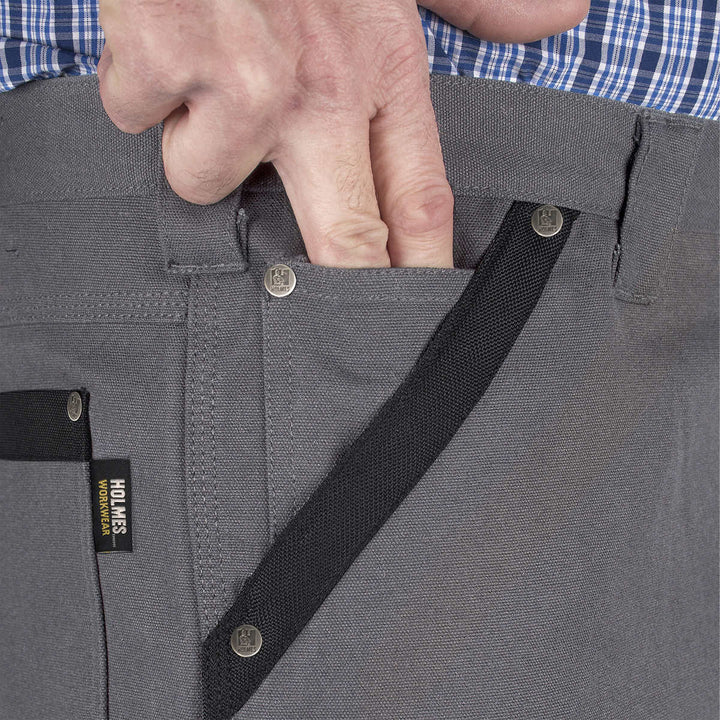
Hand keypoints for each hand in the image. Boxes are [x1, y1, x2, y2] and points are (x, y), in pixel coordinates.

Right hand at [97, 0, 588, 267]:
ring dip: (196, 142)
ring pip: (205, 180)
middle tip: (346, 342)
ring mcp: (240, 81)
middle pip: (345, 235)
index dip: (427, 267)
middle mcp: (319, 85)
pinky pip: (136, 121)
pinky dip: (138, 93)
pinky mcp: (164, 64)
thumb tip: (565, 16)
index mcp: (379, 62)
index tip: (429, 315)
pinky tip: (159, 43)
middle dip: (345, 294)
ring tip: (202, 79)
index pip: (421, 195)